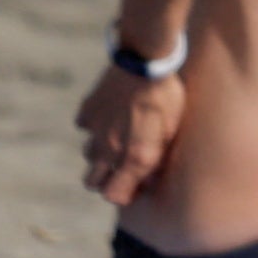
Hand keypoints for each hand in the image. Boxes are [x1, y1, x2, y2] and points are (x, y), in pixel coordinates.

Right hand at [76, 63, 185, 208]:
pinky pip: (85, 127)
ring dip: (100, 152)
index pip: (113, 196)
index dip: (125, 194)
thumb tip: (148, 178)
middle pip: (92, 182)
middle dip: (105, 179)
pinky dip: (95, 124)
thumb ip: (157, 159)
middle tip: (123, 166)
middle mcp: (110, 149)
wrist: (147, 62)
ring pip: (88, 155)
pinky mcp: (87, 112)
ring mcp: (95, 131)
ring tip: (120, 137)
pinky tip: (111, 114)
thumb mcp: (173, 132)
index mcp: (135, 158)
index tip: (136, 185)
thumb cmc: (169, 97)